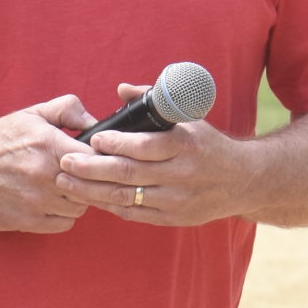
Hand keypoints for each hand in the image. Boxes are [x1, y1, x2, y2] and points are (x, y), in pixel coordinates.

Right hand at [0, 94, 94, 232]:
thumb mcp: (32, 114)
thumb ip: (67, 110)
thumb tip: (95, 123)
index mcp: (49, 145)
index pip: (97, 158)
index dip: (103, 160)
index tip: (97, 160)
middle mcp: (45, 175)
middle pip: (93, 187)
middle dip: (93, 182)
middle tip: (86, 177)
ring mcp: (37, 201)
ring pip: (80, 207)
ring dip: (78, 200)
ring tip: (65, 189)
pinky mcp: (28, 221)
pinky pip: (63, 223)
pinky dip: (63, 215)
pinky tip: (53, 203)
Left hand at [57, 84, 260, 228]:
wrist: (242, 181)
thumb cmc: (207, 145)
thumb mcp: (189, 118)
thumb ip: (154, 101)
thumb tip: (121, 89)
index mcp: (185, 145)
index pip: (144, 146)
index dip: (115, 144)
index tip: (93, 139)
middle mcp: (180, 174)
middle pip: (128, 173)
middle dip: (92, 168)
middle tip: (66, 161)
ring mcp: (175, 200)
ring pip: (125, 197)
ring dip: (91, 190)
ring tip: (66, 180)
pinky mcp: (171, 218)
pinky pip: (132, 214)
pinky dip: (108, 205)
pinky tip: (88, 197)